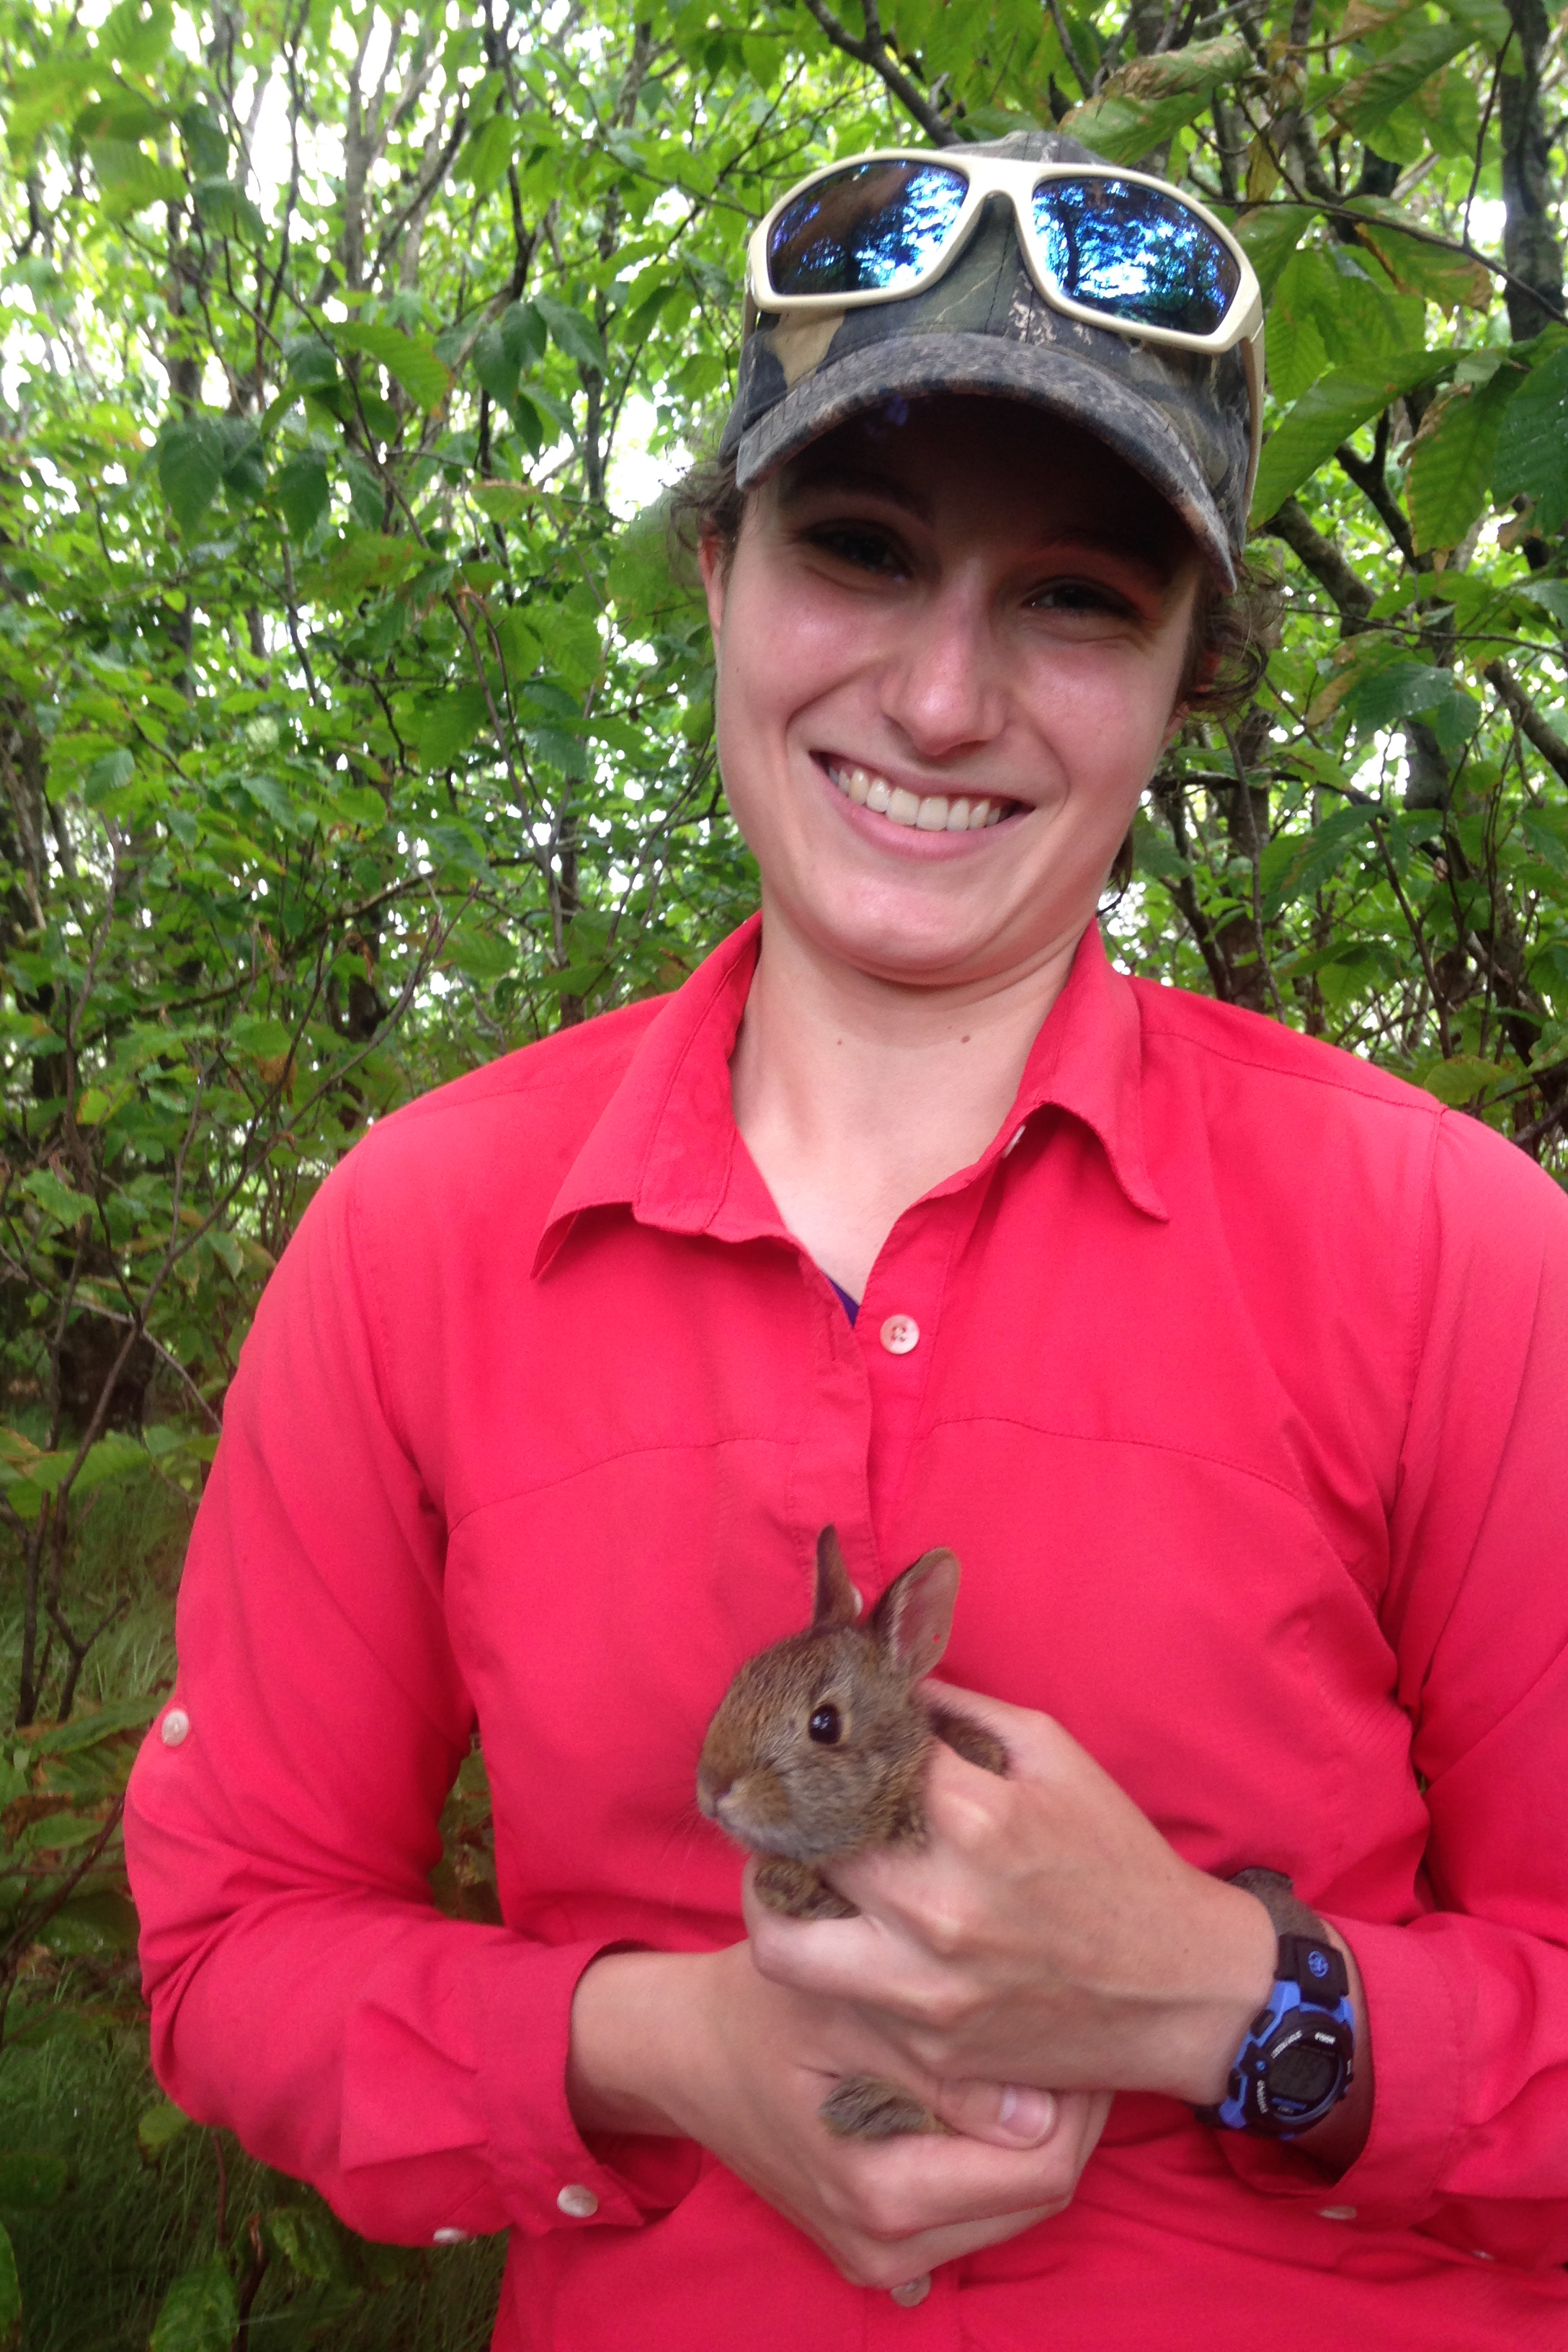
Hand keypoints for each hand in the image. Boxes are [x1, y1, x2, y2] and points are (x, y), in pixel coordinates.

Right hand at [567, 1941, 1112, 2290]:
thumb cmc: (760, 2007)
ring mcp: (879, 2255)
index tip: (1082, 2018)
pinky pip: (976, 2206)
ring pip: (1016, 2203)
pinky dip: (997, 2148)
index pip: (1040, 2168)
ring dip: (1039, 2129)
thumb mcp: (839, 2008)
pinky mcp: (875, 2243)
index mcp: (880, 2194)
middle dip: (1069, 2109)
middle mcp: (885, 2247)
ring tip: (1037, 2041)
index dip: (1078, 2094)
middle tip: (1073, 2022)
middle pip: (1038, 2193)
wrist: (685, 2049)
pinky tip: (992, 2082)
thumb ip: (932, 2062)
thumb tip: (1034, 2112)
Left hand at [744, 1681, 1277, 2107]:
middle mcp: (940, 1904)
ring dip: (772, 1906)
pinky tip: (844, 1936)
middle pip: (799, 1846)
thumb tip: (886, 1680)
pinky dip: (829, 1963)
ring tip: (783, 1881)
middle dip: (781, 1817)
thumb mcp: (1054, 1755)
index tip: (805, 1739)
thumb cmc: (1118, 1857)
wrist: (1182, 1989)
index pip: (845, 1761)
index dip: (815, 1744)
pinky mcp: (930, 2044)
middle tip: (775, 1805)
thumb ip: (962, 1711)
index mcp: (973, 1816)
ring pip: (784, 1944)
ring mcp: (929, 1986)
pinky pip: (838, 1999)